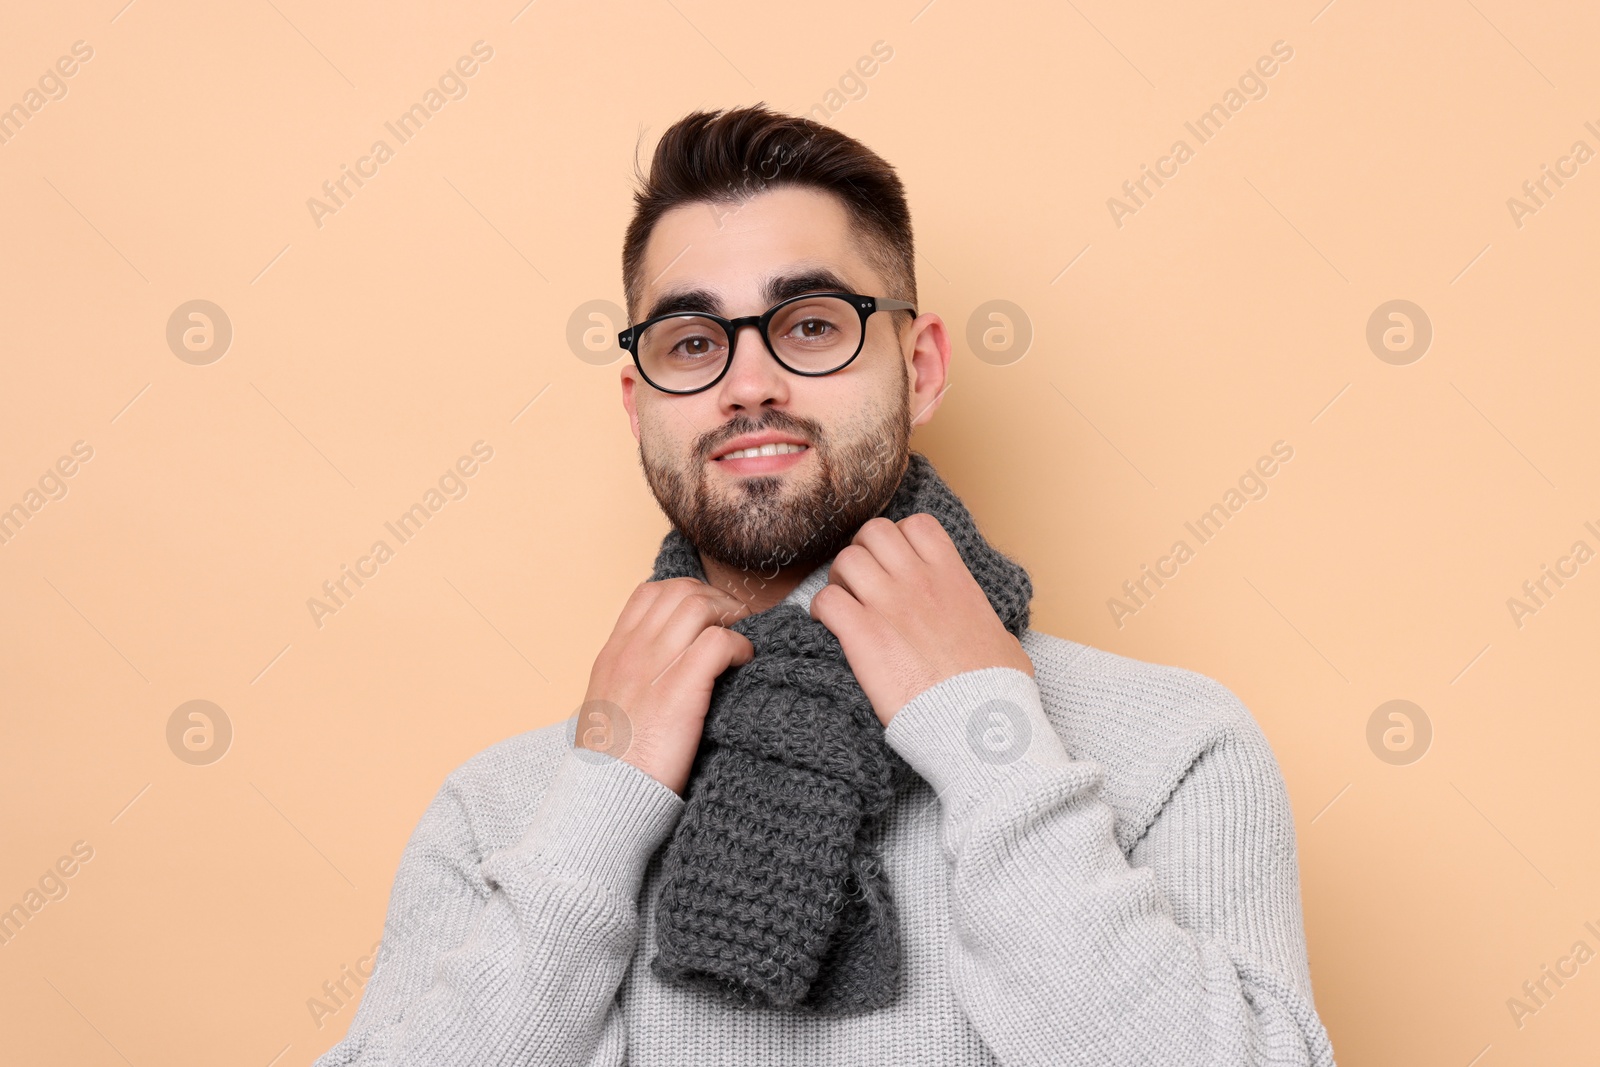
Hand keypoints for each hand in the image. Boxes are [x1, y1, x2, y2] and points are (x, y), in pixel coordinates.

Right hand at [579, 578, 753, 795]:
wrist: (604, 800)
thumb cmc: (614, 765)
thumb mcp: (610, 709)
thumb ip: (633, 681)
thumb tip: (664, 673)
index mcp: (613, 654)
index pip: (649, 593)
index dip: (687, 595)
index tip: (709, 618)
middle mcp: (630, 652)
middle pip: (679, 591)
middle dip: (716, 600)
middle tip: (736, 626)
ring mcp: (652, 666)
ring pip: (698, 606)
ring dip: (730, 617)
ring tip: (742, 643)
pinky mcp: (679, 690)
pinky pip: (718, 642)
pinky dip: (740, 646)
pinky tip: (745, 663)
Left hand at [809, 514, 1032, 726]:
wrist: (978, 723)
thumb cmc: (997, 690)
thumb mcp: (1006, 644)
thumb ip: (990, 627)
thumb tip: (994, 639)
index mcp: (953, 578)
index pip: (918, 525)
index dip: (900, 538)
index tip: (896, 564)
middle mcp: (919, 582)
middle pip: (874, 532)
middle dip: (863, 552)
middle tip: (863, 583)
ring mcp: (889, 605)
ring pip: (846, 560)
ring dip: (839, 580)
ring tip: (846, 606)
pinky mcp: (862, 635)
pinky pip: (826, 600)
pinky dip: (821, 610)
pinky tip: (831, 628)